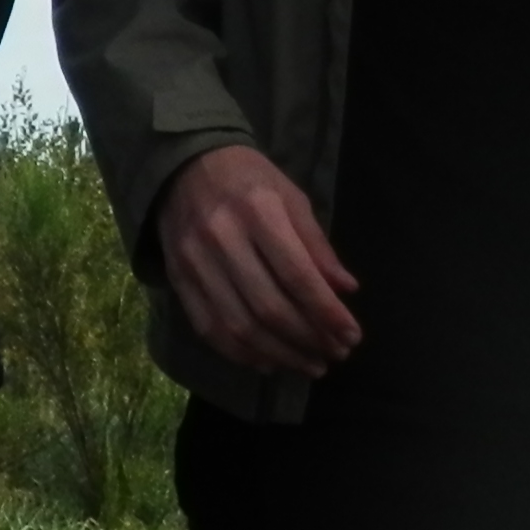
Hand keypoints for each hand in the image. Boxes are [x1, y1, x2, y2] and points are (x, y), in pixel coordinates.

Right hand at [156, 143, 363, 376]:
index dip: (327, 312)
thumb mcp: (292, 198)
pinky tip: (269, 362)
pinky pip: (209, 328)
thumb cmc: (249, 179)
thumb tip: (346, 290)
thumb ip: (317, 245)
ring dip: (279, 354)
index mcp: (258, 211)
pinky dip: (241, 354)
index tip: (352, 335)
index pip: (297, 275)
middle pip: (268, 307)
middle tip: (335, 354)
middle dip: (308, 338)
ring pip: (239, 326)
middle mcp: (222, 237)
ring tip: (310, 365)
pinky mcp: (177, 278)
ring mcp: (194, 261)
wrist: (183, 165)